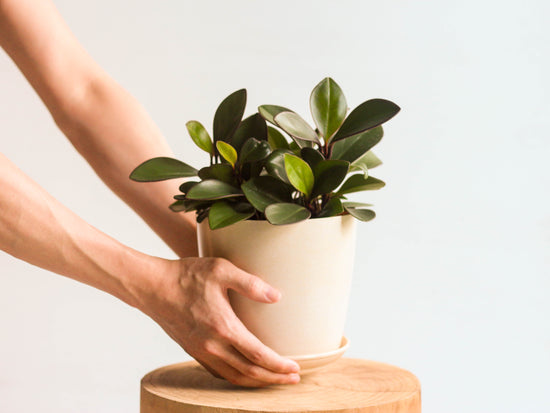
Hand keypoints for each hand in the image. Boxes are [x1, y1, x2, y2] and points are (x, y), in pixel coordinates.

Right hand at [136, 257, 300, 386]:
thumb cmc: (186, 275)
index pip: (258, 355)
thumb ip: (250, 283)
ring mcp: (201, 351)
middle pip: (249, 372)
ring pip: (234, 377)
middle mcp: (212, 345)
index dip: (279, 365)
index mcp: (223, 327)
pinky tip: (245, 374)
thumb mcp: (221, 270)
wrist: (152, 287)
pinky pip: (218, 373)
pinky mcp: (192, 351)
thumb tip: (276, 296)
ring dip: (257, 382)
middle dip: (274, 378)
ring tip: (275, 380)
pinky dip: (236, 378)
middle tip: (294, 379)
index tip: (294, 368)